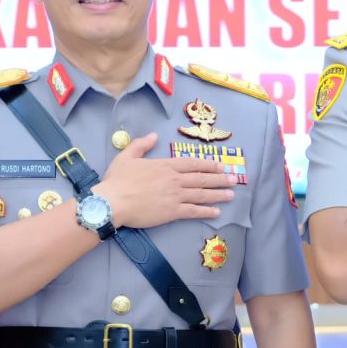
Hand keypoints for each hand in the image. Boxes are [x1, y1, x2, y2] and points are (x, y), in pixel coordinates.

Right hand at [91, 133, 234, 228]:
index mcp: (165, 165)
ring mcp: (175, 196)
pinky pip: (194, 211)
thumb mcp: (127, 156)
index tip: (220, 165)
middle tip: (233, 179)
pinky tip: (217, 212)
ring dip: (218, 194)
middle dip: (219, 178)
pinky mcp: (172, 212)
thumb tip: (154, 135)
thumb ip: (142, 144)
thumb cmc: (118, 180)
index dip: (208, 164)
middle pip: (202, 178)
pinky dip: (206, 211)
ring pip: (202, 194)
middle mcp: (174, 179)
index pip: (192, 163)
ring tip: (231, 194)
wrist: (113, 201)